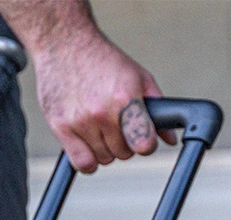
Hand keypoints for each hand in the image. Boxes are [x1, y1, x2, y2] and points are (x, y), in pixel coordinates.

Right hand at [0, 0, 173, 173]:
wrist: (65, 45)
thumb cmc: (102, 60)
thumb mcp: (137, 76)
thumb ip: (156, 106)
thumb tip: (169, 138)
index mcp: (124, 97)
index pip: (143, 143)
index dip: (147, 144)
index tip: (143, 138)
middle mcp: (102, 112)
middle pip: (124, 153)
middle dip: (124, 143)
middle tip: (118, 125)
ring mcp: (80, 121)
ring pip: (104, 159)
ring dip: (105, 150)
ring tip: (100, 129)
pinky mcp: (61, 128)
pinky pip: (82, 163)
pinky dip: (89, 162)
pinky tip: (90, 147)